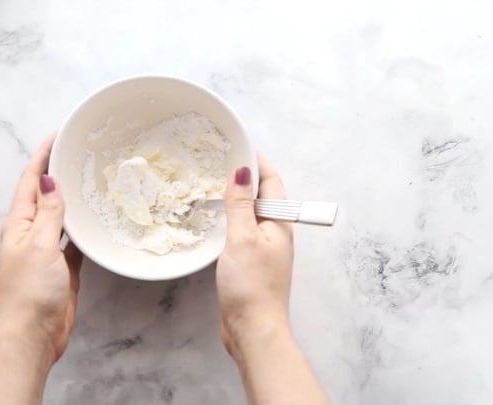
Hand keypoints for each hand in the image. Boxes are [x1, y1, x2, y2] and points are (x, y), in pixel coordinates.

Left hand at [0, 133, 81, 359]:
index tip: (59, 134)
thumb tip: (49, 180)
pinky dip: (83, 226)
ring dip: (71, 196)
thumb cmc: (30, 290)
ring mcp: (46, 249)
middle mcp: (30, 232)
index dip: (42, 156)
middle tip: (80, 150)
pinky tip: (96, 217)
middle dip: (58, 171)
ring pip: (60, 215)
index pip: (30, 181)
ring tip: (91, 177)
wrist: (34, 334)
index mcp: (18, 223)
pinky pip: (73, 238)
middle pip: (45, 194)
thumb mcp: (38, 245)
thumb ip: (48, 213)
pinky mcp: (62, 266)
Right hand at [216, 156, 293, 356]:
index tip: (238, 147)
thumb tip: (241, 172)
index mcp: (279, 224)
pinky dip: (230, 221)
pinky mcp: (250, 263)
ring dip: (235, 200)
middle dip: (244, 178)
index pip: (271, 182)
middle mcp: (274, 234)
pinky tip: (215, 223)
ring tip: (213, 187)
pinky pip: (241, 233)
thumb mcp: (242, 239)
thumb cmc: (251, 286)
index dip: (256, 163)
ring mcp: (263, 249)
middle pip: (262, 197)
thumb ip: (240, 205)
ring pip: (250, 215)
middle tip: (220, 163)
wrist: (252, 329)